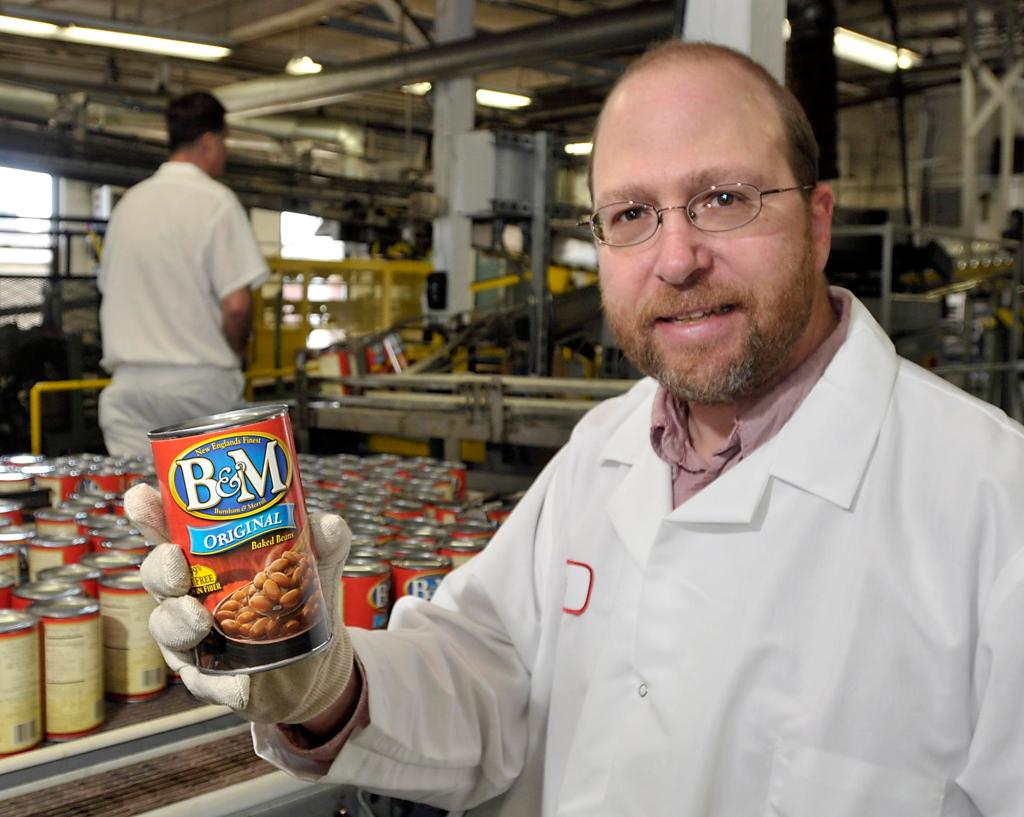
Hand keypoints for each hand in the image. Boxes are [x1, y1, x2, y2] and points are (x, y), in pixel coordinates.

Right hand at [126, 484, 353, 723]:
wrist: (316, 662)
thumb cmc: (304, 601)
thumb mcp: (318, 567)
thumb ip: (324, 544)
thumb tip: (328, 525)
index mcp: (206, 560)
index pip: (169, 532)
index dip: (151, 515)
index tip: (143, 498)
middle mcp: (190, 595)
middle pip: (158, 576)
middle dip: (160, 570)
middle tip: (177, 568)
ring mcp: (192, 637)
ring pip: (167, 627)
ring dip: (177, 623)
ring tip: (199, 624)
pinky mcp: (208, 677)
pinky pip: (202, 680)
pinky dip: (216, 680)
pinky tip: (234, 683)